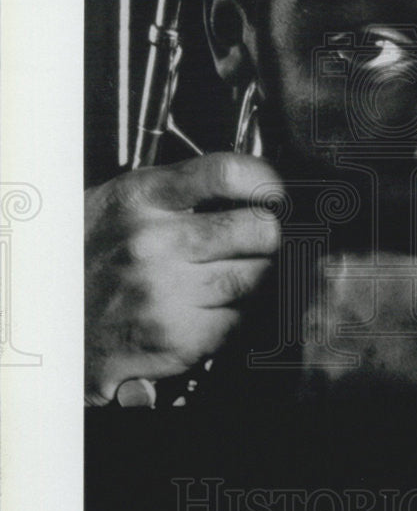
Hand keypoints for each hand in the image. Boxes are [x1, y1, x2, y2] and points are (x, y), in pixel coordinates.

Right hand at [85, 153, 281, 405]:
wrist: (49, 323)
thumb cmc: (89, 259)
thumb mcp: (120, 205)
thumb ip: (178, 194)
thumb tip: (248, 192)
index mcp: (140, 198)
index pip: (225, 173)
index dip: (263, 181)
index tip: (273, 193)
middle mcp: (153, 242)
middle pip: (258, 230)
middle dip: (268, 237)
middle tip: (259, 242)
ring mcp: (166, 293)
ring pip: (256, 277)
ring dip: (255, 277)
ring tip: (229, 276)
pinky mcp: (177, 337)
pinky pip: (238, 320)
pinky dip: (234, 316)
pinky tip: (209, 310)